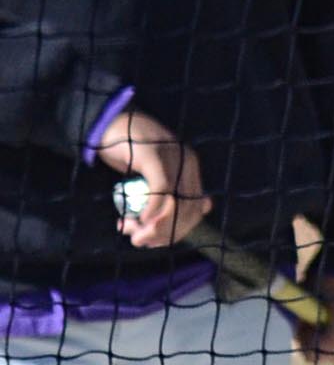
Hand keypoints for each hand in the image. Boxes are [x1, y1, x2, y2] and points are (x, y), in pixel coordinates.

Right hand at [91, 107, 210, 246]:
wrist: (106, 122)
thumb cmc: (128, 151)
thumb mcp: (151, 176)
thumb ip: (166, 195)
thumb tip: (178, 223)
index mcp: (191, 170)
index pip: (196, 211)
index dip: (176, 232)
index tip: (154, 242)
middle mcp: (188, 164)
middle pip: (189, 212)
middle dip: (165, 234)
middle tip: (139, 241)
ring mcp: (174, 159)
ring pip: (177, 205)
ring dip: (155, 227)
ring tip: (133, 233)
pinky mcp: (155, 157)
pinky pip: (162, 191)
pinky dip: (153, 210)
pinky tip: (140, 219)